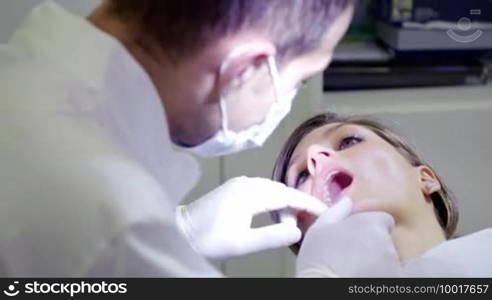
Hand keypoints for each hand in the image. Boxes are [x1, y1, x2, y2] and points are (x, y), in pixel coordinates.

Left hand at [176, 176, 328, 259]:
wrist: (181, 233)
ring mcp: (238, 183)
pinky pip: (261, 190)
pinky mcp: (233, 188)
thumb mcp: (242, 244)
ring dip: (284, 203)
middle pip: (280, 190)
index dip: (307, 202)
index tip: (324, 210)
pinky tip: (273, 215)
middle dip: (297, 204)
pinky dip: (273, 200)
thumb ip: (271, 237)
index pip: (286, 195)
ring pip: (271, 189)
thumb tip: (297, 231)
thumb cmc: (210, 240)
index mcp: (249, 194)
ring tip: (291, 223)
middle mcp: (245, 183)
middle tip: (308, 222)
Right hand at [296, 206, 402, 276]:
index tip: (359, 235)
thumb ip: (336, 212)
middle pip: (385, 239)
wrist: (326, 290)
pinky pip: (391, 275)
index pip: (383, 219)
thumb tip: (348, 200)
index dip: (372, 227)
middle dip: (374, 244)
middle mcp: (387, 242)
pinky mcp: (394, 280)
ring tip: (356, 269)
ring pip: (388, 259)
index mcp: (370, 223)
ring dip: (377, 261)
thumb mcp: (319, 230)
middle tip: (353, 254)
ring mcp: (393, 264)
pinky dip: (381, 276)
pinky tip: (363, 278)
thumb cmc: (320, 258)